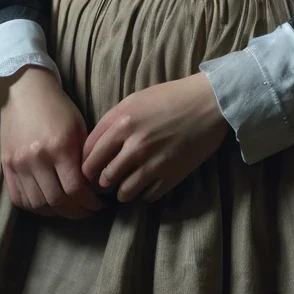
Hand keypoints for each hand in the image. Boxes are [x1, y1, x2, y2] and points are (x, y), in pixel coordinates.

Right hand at [0, 65, 106, 219]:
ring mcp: (19, 164)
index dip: (89, 203)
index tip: (98, 205)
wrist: (25, 91)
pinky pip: (19, 199)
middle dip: (76, 212)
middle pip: (57, 201)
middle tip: (87, 211)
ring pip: (38, 204)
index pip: (75, 189)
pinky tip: (48, 204)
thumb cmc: (58, 107)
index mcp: (59, 146)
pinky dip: (34, 207)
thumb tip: (93, 187)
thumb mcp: (79, 127)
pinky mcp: (7, 166)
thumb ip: (84, 158)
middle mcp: (37, 158)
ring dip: (56, 212)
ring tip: (69, 209)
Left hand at [80, 72, 230, 204]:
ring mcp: (154, 162)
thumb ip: (111, 123)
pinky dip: (144, 194)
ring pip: (123, 193)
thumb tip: (94, 149)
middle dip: (102, 183)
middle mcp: (135, 144)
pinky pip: (148, 197)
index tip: (89, 172)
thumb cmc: (170, 97)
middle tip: (105, 183)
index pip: (89, 156)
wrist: (208, 102)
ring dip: (122, 192)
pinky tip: (147, 185)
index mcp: (122, 122)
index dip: (85, 168)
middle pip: (103, 178)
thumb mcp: (134, 100)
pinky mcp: (172, 175)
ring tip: (126, 186)